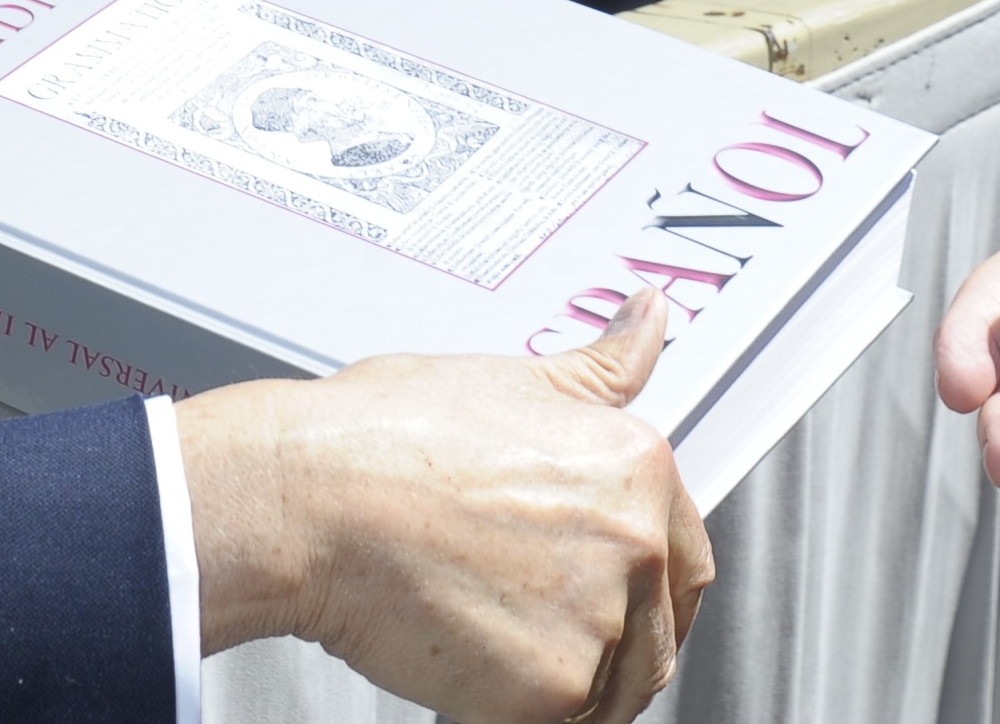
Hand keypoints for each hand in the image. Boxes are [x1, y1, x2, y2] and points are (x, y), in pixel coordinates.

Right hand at [179, 292, 711, 720]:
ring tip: (494, 634)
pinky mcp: (550, 690)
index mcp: (636, 466)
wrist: (313, 499)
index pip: (686, 559)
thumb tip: (648, 316)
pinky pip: (556, 721)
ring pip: (611, 687)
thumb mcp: (511, 379)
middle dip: (612, 640)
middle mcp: (635, 542)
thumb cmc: (386, 438)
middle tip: (538, 623)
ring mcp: (598, 621)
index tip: (612, 595)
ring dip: (567, 679)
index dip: (648, 586)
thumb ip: (601, 367)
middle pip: (658, 631)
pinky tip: (467, 658)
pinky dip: (517, 708)